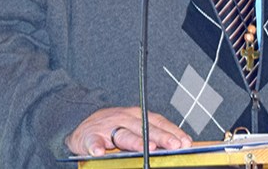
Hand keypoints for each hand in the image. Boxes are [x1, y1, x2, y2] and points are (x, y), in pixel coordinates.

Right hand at [64, 106, 192, 156]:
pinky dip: (96, 146)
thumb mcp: (133, 127)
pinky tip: (100, 152)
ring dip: (135, 142)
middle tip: (174, 146)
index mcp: (136, 115)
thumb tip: (177, 145)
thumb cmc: (112, 129)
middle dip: (161, 137)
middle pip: (144, 128)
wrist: (82, 127)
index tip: (185, 141)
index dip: (172, 131)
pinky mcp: (89, 137)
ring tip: (146, 149)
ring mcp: (106, 127)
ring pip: (123, 135)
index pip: (158, 121)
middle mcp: (123, 119)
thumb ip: (152, 134)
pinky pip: (93, 141)